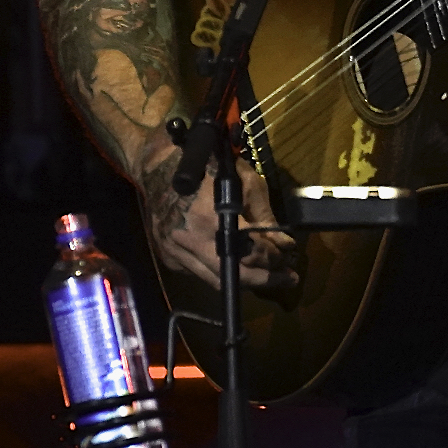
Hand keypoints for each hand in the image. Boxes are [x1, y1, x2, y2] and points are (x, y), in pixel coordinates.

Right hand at [137, 129, 297, 292]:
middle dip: (266, 279)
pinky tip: (238, 266)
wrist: (158, 166)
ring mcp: (177, 253)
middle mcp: (192, 242)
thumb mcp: (244, 180)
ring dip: (246, 282)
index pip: (252, 251)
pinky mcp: (169, 259)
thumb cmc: (207, 166)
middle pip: (236, 276)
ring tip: (270, 277)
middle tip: (288, 278)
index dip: (275, 257)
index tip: (290, 255)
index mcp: (211, 219)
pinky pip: (201, 274)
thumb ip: (264, 215)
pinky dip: (222, 272)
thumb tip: (284, 244)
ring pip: (217, 281)